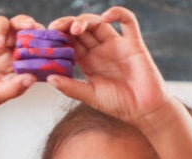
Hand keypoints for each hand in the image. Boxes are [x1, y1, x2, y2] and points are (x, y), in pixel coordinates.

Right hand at [0, 11, 42, 121]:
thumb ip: (15, 87)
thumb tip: (32, 77)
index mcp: (12, 61)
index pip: (29, 43)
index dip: (37, 39)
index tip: (43, 41)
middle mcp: (0, 49)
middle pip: (18, 27)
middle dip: (26, 24)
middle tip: (30, 28)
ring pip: (1, 22)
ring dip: (4, 28)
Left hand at [47, 7, 173, 127]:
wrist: (144, 110)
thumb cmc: (118, 105)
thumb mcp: (91, 96)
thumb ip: (71, 87)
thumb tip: (50, 78)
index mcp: (87, 61)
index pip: (70, 42)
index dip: (59, 36)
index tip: (47, 37)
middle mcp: (100, 50)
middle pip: (81, 29)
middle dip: (67, 25)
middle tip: (55, 28)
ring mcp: (116, 45)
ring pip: (99, 23)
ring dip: (85, 20)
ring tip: (75, 28)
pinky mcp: (133, 43)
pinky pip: (128, 22)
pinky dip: (117, 14)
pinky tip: (106, 17)